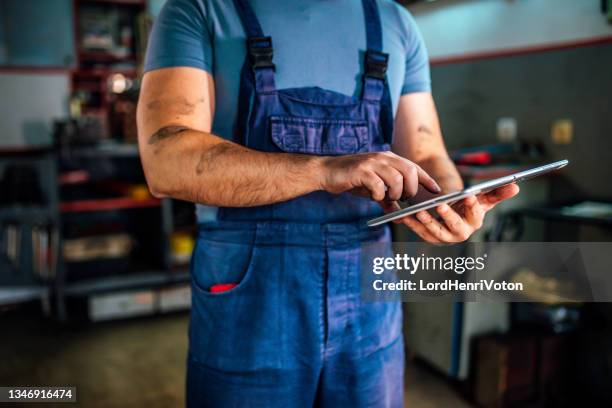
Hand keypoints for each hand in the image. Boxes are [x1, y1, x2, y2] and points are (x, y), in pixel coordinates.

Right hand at [320, 151, 440, 200]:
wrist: (327, 172)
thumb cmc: (351, 179)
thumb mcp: (372, 189)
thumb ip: (386, 199)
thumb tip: (398, 215)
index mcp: (388, 159)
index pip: (414, 167)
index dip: (427, 179)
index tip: (437, 191)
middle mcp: (383, 157)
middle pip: (409, 171)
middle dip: (411, 189)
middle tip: (404, 199)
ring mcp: (372, 163)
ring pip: (396, 178)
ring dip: (395, 193)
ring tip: (387, 198)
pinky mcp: (361, 171)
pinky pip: (378, 185)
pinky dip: (379, 195)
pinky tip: (373, 196)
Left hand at [384, 184, 519, 242]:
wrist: (450, 212)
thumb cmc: (467, 205)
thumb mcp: (482, 197)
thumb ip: (497, 192)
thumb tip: (516, 186)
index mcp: (475, 222)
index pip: (476, 215)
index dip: (473, 206)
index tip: (469, 195)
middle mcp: (460, 233)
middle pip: (455, 227)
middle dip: (448, 217)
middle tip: (440, 205)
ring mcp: (444, 237)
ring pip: (435, 233)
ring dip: (427, 223)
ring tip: (420, 212)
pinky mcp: (430, 237)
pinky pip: (419, 232)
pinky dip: (412, 224)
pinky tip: (405, 216)